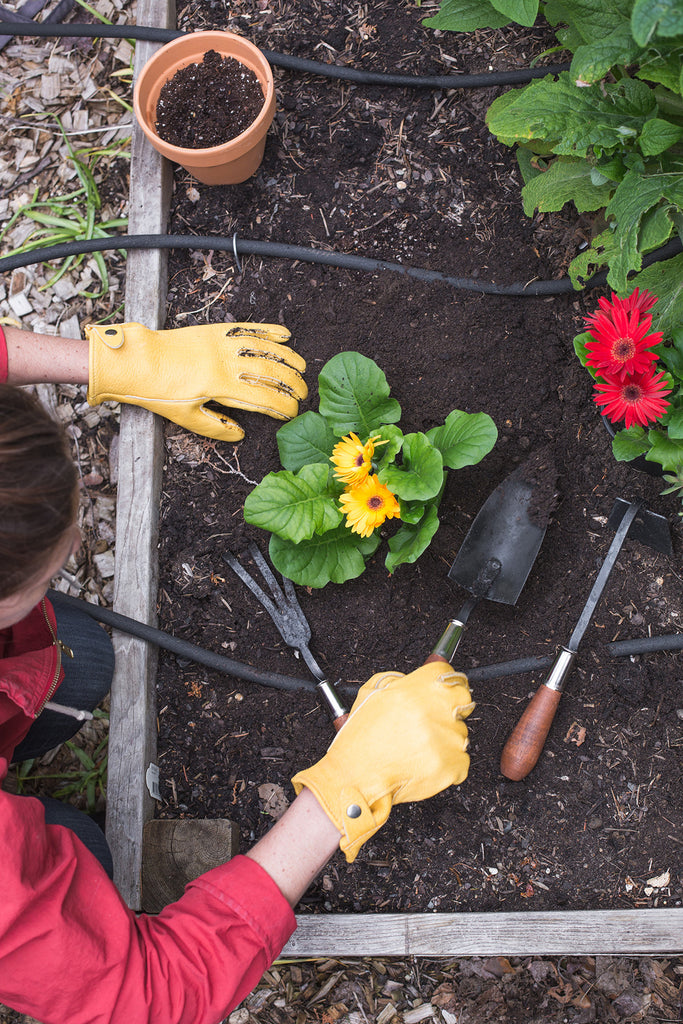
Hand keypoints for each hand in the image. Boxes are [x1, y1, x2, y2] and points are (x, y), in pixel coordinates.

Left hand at [85, 321, 306, 441]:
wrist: (138, 361)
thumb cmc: (159, 392)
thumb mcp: (186, 419)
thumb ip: (216, 428)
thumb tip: (241, 435)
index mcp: (220, 386)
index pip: (263, 397)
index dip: (283, 406)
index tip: (292, 413)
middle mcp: (226, 362)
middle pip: (271, 372)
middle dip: (292, 384)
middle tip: (303, 394)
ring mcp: (223, 344)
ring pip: (266, 349)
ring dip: (288, 358)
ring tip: (302, 368)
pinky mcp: (217, 331)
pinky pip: (249, 329)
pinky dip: (269, 331)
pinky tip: (285, 335)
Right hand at [292, 663, 473, 861]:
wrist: (357, 777)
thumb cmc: (362, 739)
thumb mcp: (370, 693)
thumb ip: (398, 679)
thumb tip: (420, 673)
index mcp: (418, 688)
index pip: (446, 673)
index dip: (440, 683)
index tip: (437, 692)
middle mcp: (435, 709)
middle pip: (461, 699)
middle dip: (449, 708)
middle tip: (430, 721)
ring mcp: (447, 738)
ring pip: (459, 732)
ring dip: (444, 738)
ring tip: (417, 747)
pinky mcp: (453, 764)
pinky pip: (460, 759)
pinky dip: (446, 763)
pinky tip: (423, 763)